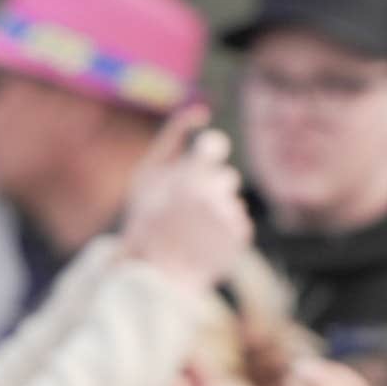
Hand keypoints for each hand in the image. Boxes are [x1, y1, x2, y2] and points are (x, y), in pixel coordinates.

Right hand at [120, 107, 251, 290]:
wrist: (152, 277)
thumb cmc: (145, 221)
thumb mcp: (147, 175)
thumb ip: (172, 137)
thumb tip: (200, 108)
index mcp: (188, 176)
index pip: (213, 145)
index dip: (207, 153)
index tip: (197, 163)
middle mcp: (212, 195)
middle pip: (224, 178)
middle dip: (207, 189)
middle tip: (186, 210)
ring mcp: (228, 217)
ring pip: (231, 201)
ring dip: (215, 212)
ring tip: (192, 232)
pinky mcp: (241, 236)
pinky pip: (239, 222)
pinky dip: (223, 232)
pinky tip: (203, 245)